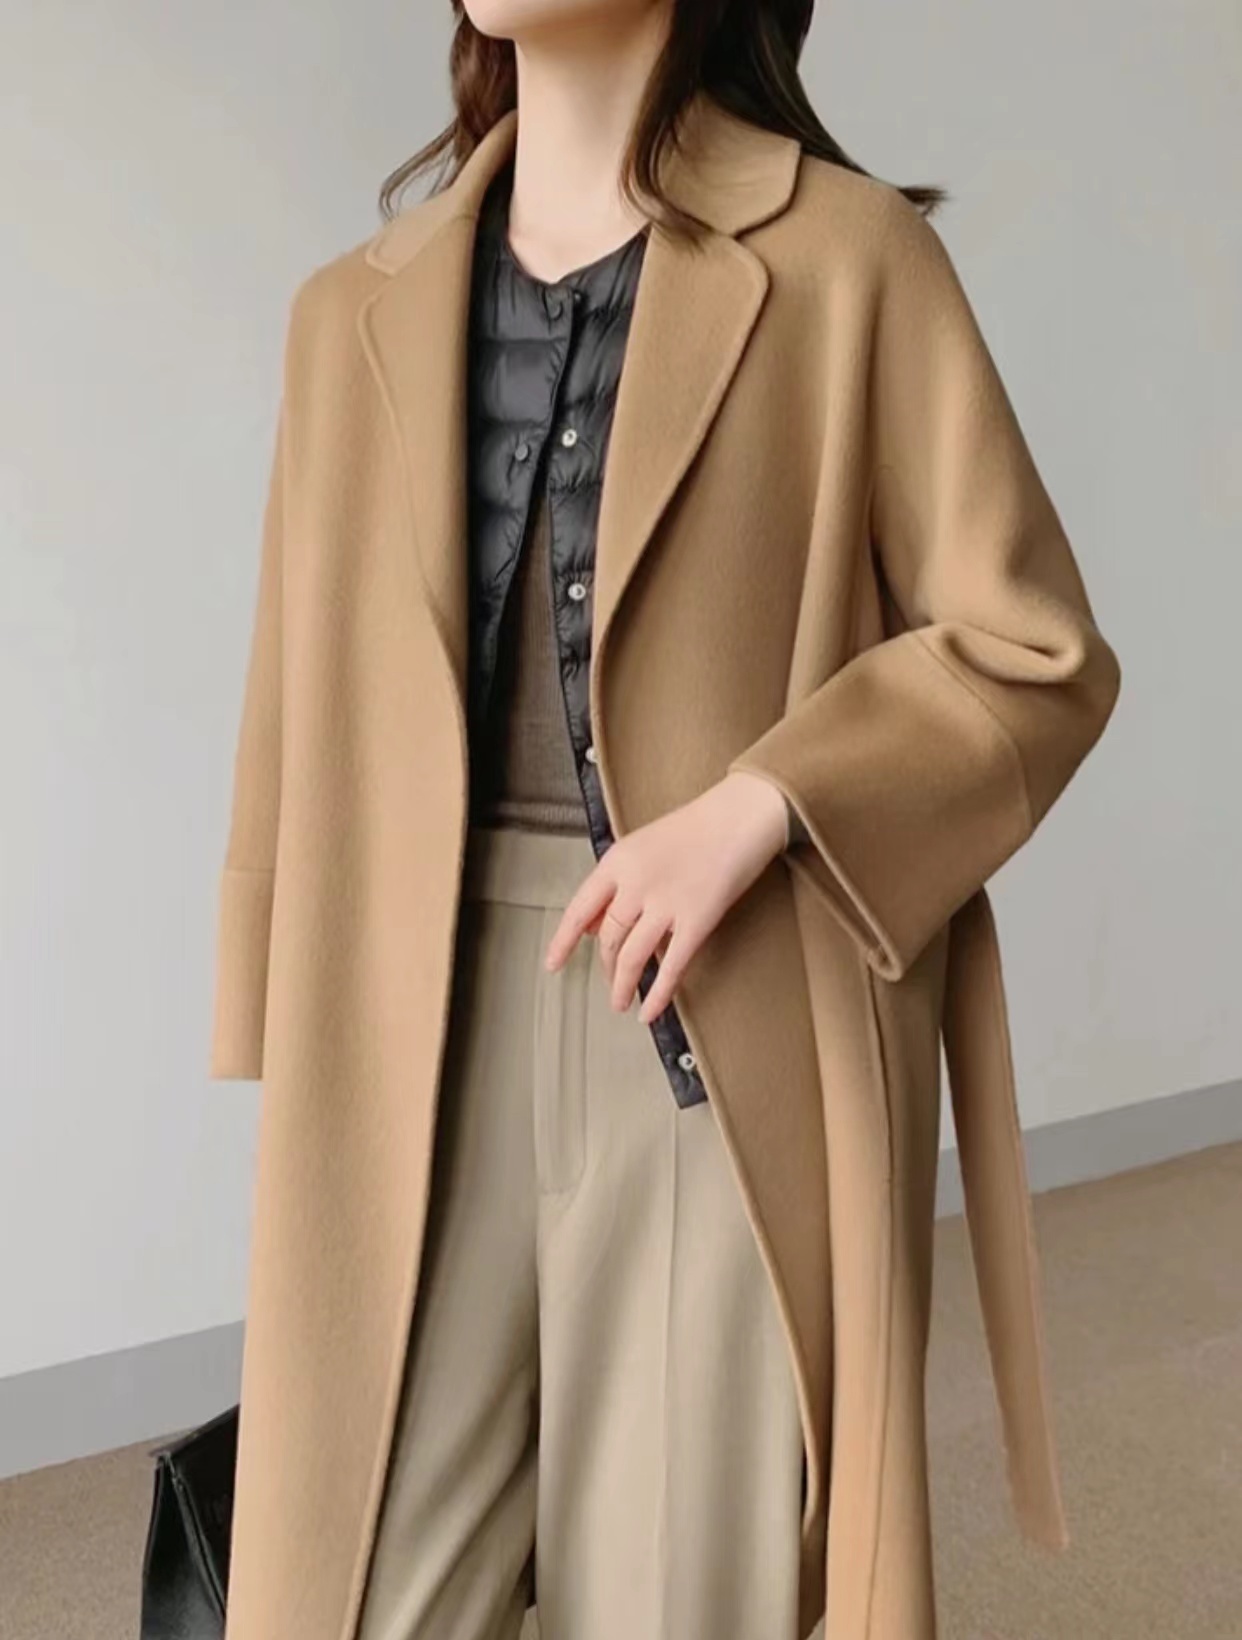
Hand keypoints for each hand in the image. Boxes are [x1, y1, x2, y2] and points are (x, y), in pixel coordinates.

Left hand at [543, 771, 789, 1022]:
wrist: (741, 816)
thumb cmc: (694, 827)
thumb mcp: (641, 845)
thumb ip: (615, 883)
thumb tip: (589, 925)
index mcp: (617, 861)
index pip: (579, 909)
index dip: (563, 941)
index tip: (553, 964)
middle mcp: (635, 885)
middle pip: (608, 937)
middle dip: (606, 966)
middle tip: (611, 982)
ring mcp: (665, 905)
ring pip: (631, 957)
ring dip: (622, 985)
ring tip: (620, 1003)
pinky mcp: (697, 922)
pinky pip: (671, 968)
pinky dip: (657, 994)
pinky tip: (649, 1012)